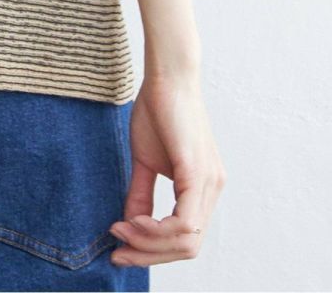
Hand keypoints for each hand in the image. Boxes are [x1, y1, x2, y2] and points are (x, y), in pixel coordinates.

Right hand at [109, 71, 227, 267]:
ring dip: (149, 244)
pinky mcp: (197, 173)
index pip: (184, 240)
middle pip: (187, 248)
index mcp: (203, 189)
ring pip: (186, 241)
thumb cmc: (158, 110)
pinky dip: (156, 230)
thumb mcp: (145, 160)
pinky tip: (133, 221)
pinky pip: (183, 222)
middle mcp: (213, 190)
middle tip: (118, 249)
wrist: (167, 75)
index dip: (152, 251)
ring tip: (120, 230)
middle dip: (149, 255)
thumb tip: (128, 225)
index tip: (119, 245)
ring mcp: (209, 184)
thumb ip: (141, 194)